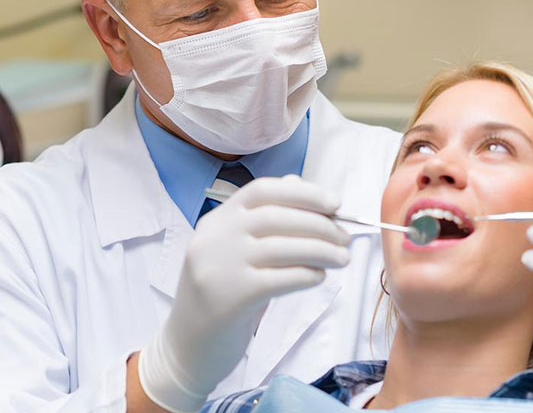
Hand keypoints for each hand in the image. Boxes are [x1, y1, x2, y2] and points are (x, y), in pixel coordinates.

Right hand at [138, 175, 350, 411]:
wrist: (187, 347)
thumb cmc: (219, 297)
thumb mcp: (234, 253)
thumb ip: (261, 222)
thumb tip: (298, 186)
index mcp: (216, 220)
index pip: (261, 191)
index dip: (303, 193)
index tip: (335, 203)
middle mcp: (214, 237)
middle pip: (276, 216)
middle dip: (320, 224)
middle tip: (345, 237)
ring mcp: (220, 266)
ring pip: (282, 247)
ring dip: (321, 250)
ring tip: (342, 258)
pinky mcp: (232, 296)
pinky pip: (281, 279)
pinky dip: (307, 274)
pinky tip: (319, 277)